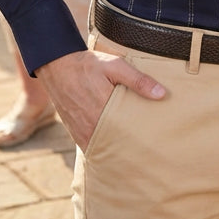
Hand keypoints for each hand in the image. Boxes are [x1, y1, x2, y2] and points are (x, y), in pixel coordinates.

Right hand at [36, 49, 165, 149]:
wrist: (57, 66)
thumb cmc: (88, 65)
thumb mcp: (115, 66)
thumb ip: (138, 80)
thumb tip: (161, 94)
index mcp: (103, 108)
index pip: (127, 133)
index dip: (140, 140)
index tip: (154, 145)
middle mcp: (91, 124)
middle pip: (116, 144)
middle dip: (130, 149)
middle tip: (148, 153)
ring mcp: (81, 131)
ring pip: (103, 148)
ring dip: (116, 150)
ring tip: (133, 154)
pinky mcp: (74, 132)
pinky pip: (90, 146)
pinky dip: (102, 148)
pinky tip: (113, 149)